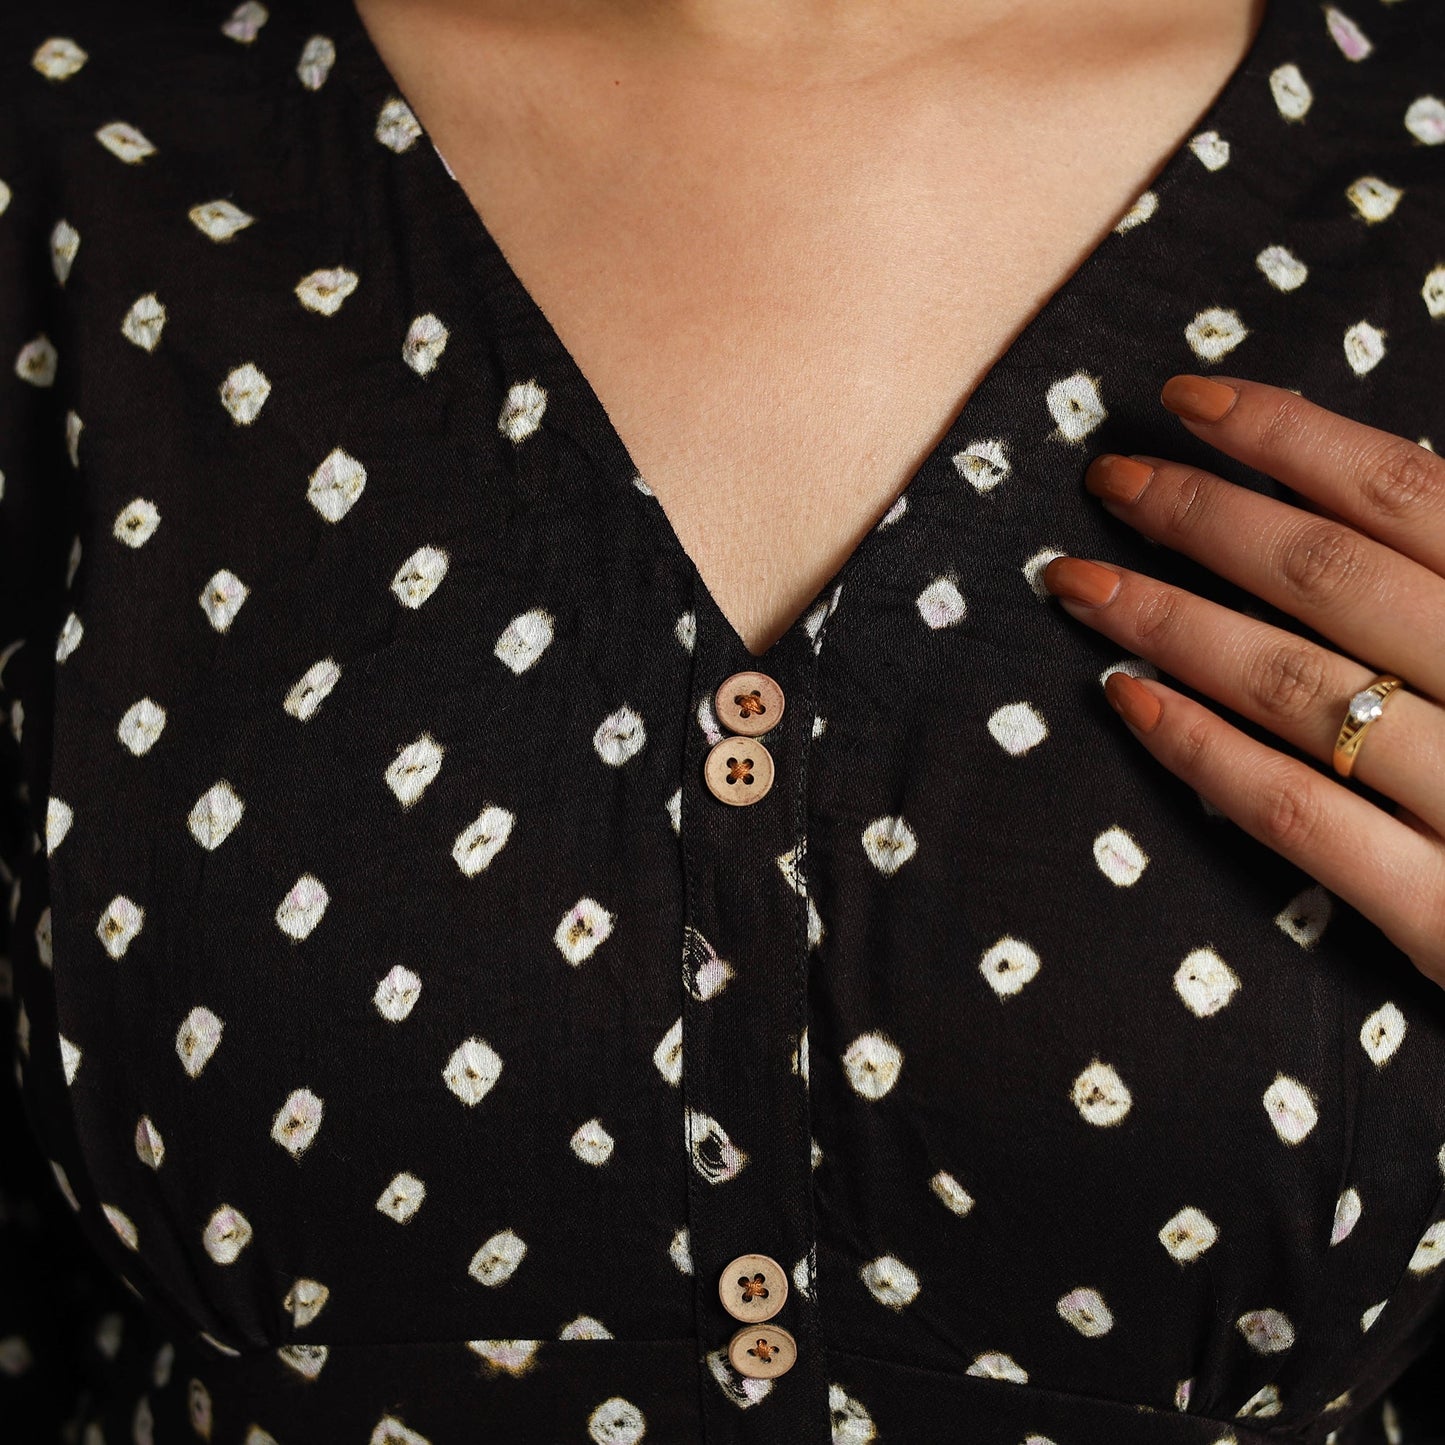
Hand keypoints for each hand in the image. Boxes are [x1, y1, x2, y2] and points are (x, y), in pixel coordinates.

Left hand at [1040, 374, 1444, 988]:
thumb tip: (1379, 479)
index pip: (1405, 492)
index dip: (1287, 435)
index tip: (1184, 399)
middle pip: (1330, 576)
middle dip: (1201, 516)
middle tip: (1106, 481)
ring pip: (1298, 687)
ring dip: (1172, 624)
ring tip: (1079, 585)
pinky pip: (1301, 818)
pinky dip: (1206, 755)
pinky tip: (1129, 702)